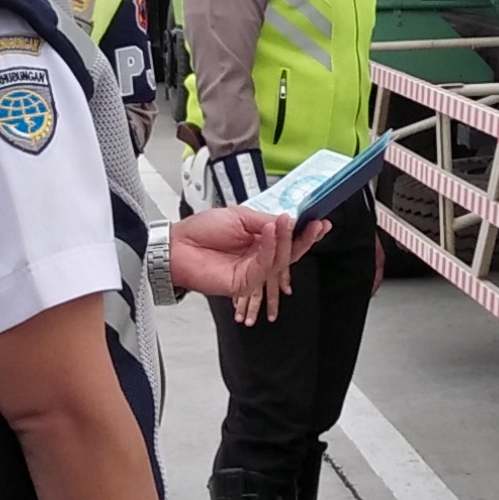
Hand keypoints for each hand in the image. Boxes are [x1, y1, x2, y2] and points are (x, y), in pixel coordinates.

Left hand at [170, 207, 327, 321]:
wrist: (178, 245)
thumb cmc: (202, 230)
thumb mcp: (240, 216)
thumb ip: (266, 220)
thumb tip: (291, 220)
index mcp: (260, 241)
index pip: (289, 238)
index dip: (305, 231)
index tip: (320, 222)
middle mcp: (260, 257)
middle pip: (290, 252)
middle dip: (305, 238)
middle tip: (317, 225)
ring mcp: (253, 272)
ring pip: (280, 260)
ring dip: (286, 239)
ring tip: (286, 221)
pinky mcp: (245, 283)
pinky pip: (264, 266)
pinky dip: (269, 247)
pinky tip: (270, 231)